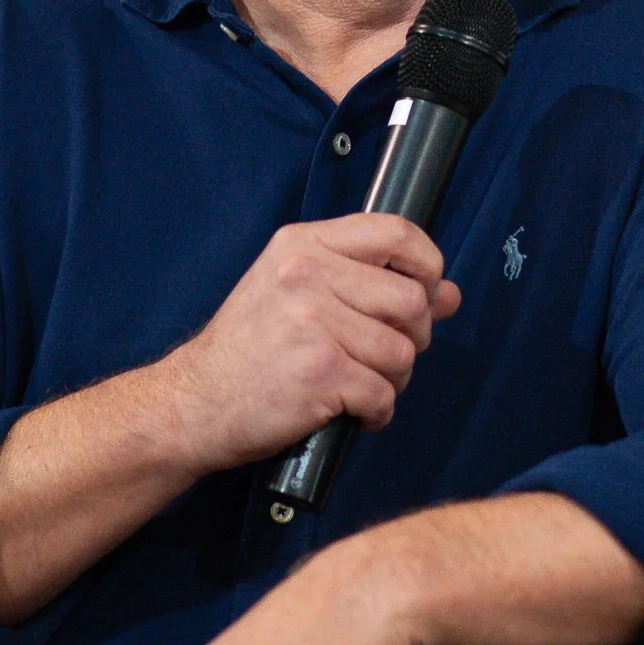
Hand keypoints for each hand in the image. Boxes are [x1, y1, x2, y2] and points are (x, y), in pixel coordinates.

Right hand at [166, 214, 459, 473]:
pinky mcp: (320, 372)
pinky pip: (384, 394)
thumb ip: (371, 284)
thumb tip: (448, 294)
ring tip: (359, 384)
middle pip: (411, 300)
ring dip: (392, 380)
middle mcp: (307, 274)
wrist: (194, 402)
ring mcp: (313, 322)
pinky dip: (376, 412)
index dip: (427, 266)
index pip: (397, 232)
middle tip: (382, 354)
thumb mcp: (297, 293)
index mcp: (303, 245)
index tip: (424, 292)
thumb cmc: (248, 349)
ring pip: (402, 353)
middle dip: (412, 337)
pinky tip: (352, 411)